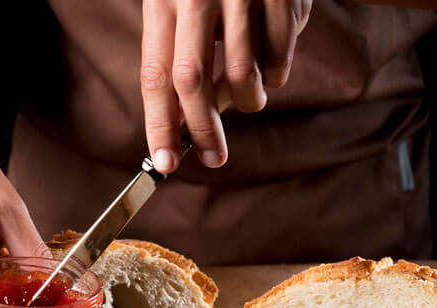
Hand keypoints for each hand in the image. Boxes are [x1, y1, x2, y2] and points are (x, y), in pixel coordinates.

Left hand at [141, 0, 311, 173]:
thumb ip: (180, 60)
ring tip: (251, 100)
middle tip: (214, 158)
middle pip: (194, 81)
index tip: (166, 163)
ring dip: (249, 101)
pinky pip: (280, 57)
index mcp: (164, 0)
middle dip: (205, 130)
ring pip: (244, 74)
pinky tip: (270, 64)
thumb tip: (184, 125)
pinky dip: (276, 74)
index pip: (156, 75)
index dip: (159, 125)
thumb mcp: (182, 8)